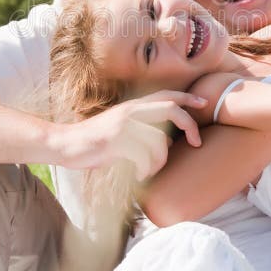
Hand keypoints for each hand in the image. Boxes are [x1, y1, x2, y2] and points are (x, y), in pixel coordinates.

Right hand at [55, 91, 206, 179]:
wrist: (66, 144)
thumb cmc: (96, 141)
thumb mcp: (122, 131)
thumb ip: (144, 131)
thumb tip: (168, 140)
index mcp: (133, 107)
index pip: (166, 95)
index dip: (188, 98)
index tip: (205, 104)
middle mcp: (130, 111)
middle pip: (171, 109)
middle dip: (190, 125)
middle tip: (197, 142)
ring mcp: (123, 125)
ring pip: (160, 140)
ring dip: (161, 160)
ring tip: (151, 170)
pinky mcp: (115, 141)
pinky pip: (144, 156)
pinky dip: (147, 169)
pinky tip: (140, 175)